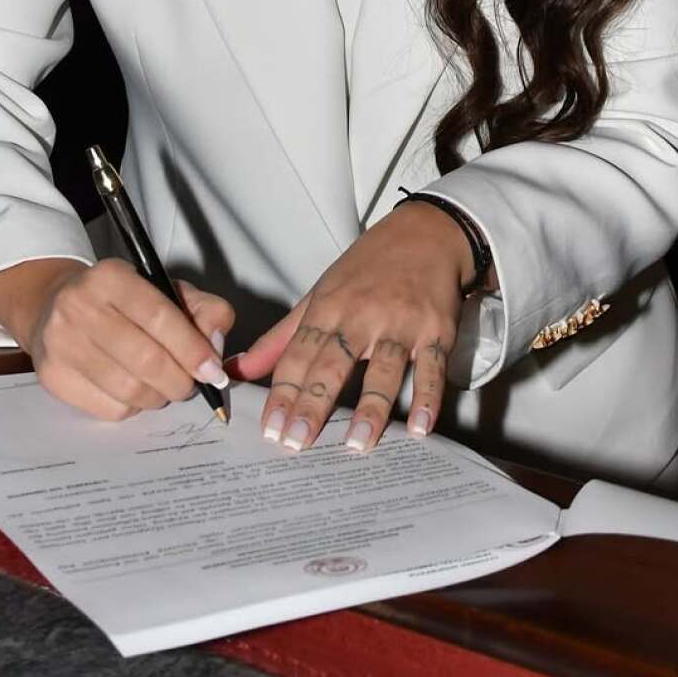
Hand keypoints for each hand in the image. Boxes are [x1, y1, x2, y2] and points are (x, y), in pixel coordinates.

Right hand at [0, 257, 234, 421]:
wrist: (53, 306)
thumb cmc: (121, 301)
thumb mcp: (164, 290)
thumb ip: (202, 309)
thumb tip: (216, 345)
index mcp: (111, 277)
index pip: (161, 318)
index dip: (193, 349)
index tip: (213, 371)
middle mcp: (79, 306)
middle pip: (146, 360)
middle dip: (180, 381)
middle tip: (190, 385)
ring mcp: (60, 343)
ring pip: (129, 390)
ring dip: (158, 396)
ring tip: (164, 387)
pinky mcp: (52, 377)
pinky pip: (109, 409)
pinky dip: (133, 407)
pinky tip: (133, 391)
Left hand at [230, 204, 471, 453]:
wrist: (427, 232)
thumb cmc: (369, 266)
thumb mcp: (320, 293)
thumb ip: (282, 337)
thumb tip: (239, 368)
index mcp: (329, 306)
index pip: (299, 354)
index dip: (283, 392)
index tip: (271, 428)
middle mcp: (363, 315)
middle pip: (334, 363)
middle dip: (314, 403)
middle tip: (298, 441)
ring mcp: (402, 322)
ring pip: (384, 368)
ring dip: (371, 408)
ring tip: (358, 444)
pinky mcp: (437, 330)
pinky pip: (432, 367)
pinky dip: (428, 397)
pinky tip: (420, 427)